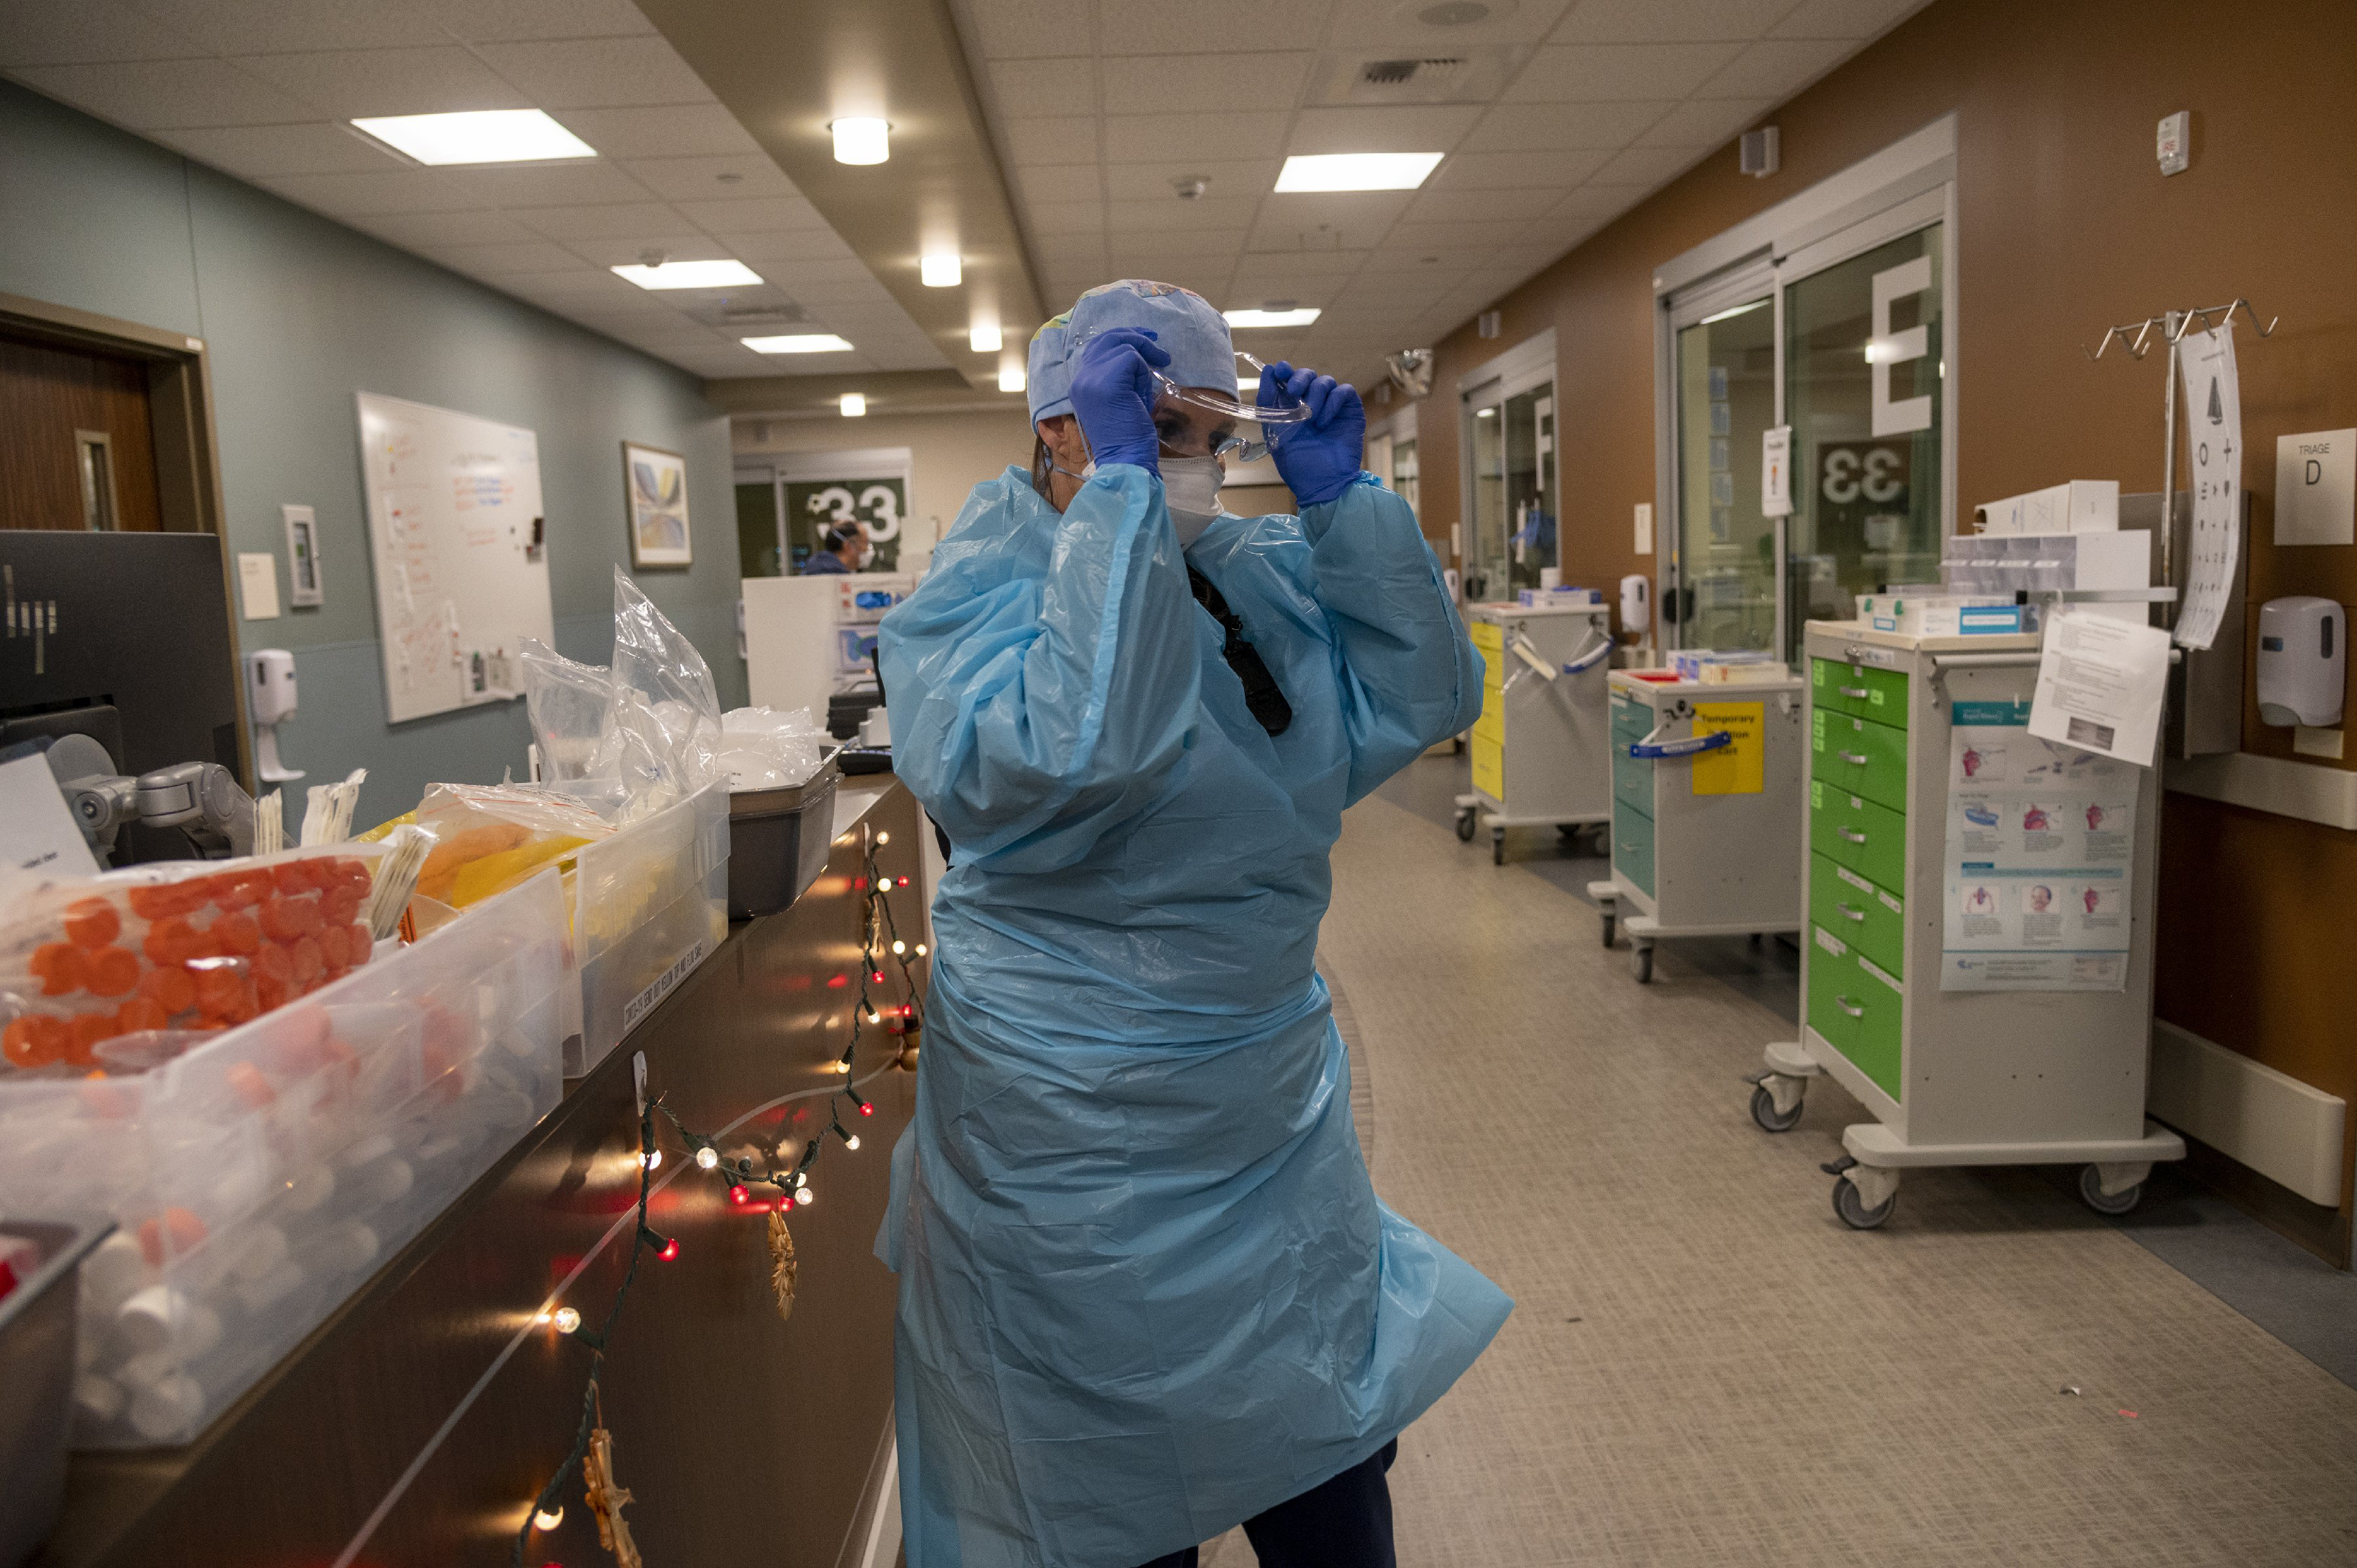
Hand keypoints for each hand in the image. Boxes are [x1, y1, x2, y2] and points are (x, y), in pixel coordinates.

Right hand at [1069, 328, 1168, 474]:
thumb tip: (1139, 355)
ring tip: (1151, 381)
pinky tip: (1143, 392)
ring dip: (1142, 360)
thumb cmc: (1128, 437)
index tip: (1143, 341)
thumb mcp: (1119, 399)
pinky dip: (1142, 371)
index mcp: (1080, 384)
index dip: (1120, 339)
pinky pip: (1131, 358)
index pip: (1097, 348)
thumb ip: (1119, 377)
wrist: (1126, 459)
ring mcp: (1091, 378)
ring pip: (1121, 347)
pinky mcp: (1107, 381)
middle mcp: (1081, 378)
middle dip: (1134, 335)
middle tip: (1155, 341)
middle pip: (1107, 338)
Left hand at [1259, 362, 1365, 508]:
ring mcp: (1332, 406)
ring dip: (1315, 396)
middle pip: (1308, 374)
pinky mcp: (1350, 410)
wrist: (1320, 482)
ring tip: (1311, 419)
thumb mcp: (1273, 430)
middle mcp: (1313, 402)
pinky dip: (1333, 403)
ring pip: (1326, 381)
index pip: (1289, 378)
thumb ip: (1268, 400)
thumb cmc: (1296, 462)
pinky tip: (1324, 422)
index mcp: (1292, 406)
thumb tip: (1270, 369)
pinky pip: (1344, 391)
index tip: (1281, 370)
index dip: (1285, 370)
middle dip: (1299, 378)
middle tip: (1294, 392)